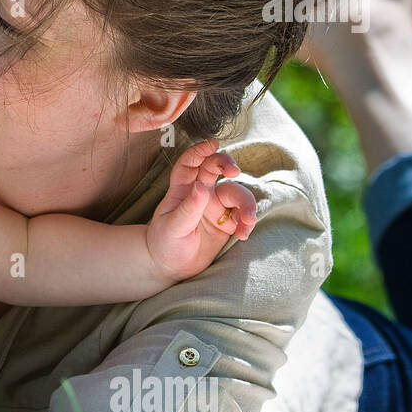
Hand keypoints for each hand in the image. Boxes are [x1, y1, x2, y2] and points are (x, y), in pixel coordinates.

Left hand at [146, 140, 257, 282]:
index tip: (213, 144)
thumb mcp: (172, 226)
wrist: (170, 267)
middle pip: (217, 169)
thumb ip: (189, 207)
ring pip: (236, 193)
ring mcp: (216, 207)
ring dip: (245, 204)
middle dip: (228, 164)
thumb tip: (202, 186)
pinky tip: (243, 234)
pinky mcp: (228, 223)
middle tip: (234, 172)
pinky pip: (243, 216)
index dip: (200, 151)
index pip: (190, 163)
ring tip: (247, 221)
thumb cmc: (164, 243)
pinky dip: (247, 222)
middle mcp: (201, 193)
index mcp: (182, 189)